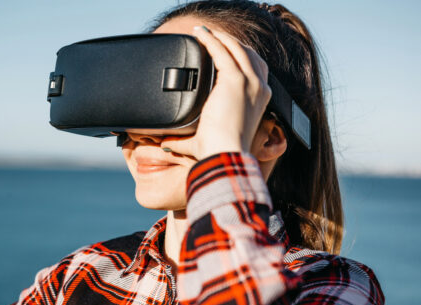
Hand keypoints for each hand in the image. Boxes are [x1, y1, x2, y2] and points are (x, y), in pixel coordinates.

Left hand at [161, 26, 271, 159]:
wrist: (225, 154)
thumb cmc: (218, 151)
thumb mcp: (205, 140)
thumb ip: (184, 140)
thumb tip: (165, 144)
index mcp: (258, 101)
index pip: (255, 70)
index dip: (240, 58)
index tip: (223, 52)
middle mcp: (258, 89)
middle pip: (249, 55)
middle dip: (232, 43)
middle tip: (212, 37)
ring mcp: (249, 82)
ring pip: (238, 49)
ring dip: (221, 37)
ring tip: (205, 32)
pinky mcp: (235, 79)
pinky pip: (223, 51)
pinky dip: (212, 40)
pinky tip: (200, 35)